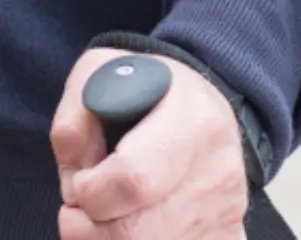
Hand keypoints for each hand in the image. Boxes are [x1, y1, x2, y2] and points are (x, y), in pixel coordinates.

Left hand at [51, 49, 249, 239]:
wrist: (199, 106)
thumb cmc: (142, 90)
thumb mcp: (97, 76)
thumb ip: (72, 126)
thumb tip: (75, 183)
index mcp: (191, 116)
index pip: (133, 179)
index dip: (90, 191)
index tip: (80, 181)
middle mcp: (218, 168)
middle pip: (138, 232)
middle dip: (91, 228)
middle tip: (79, 209)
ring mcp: (227, 207)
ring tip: (104, 213)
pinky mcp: (228, 233)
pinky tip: (133, 221)